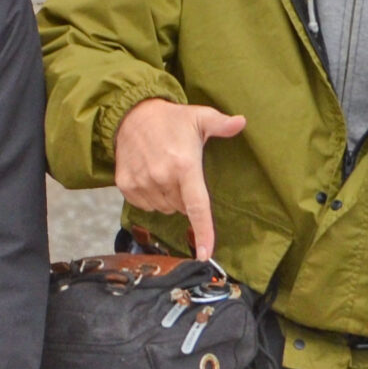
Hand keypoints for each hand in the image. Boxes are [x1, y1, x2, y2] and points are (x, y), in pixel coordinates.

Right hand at [112, 98, 246, 259]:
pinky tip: (150, 177)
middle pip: (180, 208)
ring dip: (167, 198)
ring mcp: (141, 182)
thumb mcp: (200, 117)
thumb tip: (241, 122)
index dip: (203, 232)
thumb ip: (222, 124)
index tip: (205, 254)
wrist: (131, 114)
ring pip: (163, 208)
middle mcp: (162, 177)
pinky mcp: (126, 185)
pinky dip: (150, 197)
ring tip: (164, 172)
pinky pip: (144, 205)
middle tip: (181, 173)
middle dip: (184, 197)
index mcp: (184, 165)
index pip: (197, 206)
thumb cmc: (170, 119)